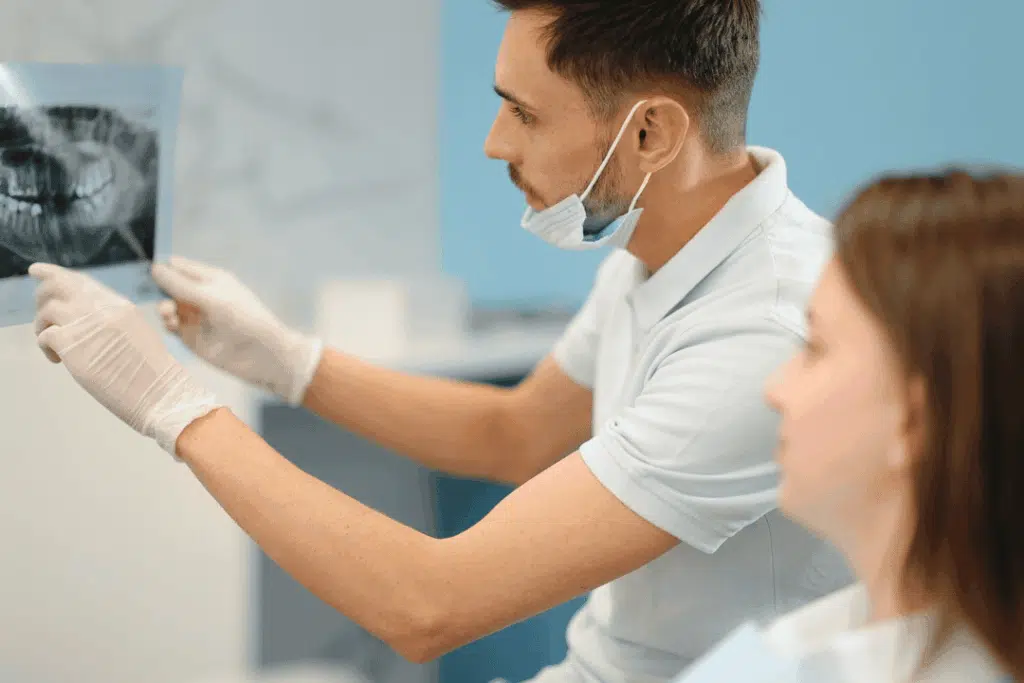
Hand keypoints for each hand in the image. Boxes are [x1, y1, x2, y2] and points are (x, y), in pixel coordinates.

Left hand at [29, 263, 223, 456]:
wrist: (159, 393)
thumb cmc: (151, 373)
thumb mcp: (136, 333)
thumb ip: (111, 320)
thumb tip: (83, 319)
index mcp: (119, 305)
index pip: (80, 281)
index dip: (54, 274)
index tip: (37, 271)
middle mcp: (102, 309)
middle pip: (56, 285)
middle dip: (42, 297)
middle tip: (44, 320)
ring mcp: (87, 325)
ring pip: (47, 309)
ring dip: (42, 327)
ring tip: (55, 347)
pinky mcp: (72, 345)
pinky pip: (45, 336)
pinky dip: (46, 348)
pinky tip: (58, 360)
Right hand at [150, 257, 322, 405]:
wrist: (262, 355)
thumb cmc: (243, 318)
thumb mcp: (211, 297)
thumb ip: (181, 285)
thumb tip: (154, 268)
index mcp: (209, 279)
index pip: (178, 266)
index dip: (161, 266)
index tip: (143, 270)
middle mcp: (199, 295)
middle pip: (168, 286)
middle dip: (156, 288)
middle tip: (146, 292)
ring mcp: (195, 316)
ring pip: (167, 306)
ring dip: (163, 307)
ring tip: (168, 312)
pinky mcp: (191, 337)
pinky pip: (171, 326)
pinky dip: (167, 323)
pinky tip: (172, 324)